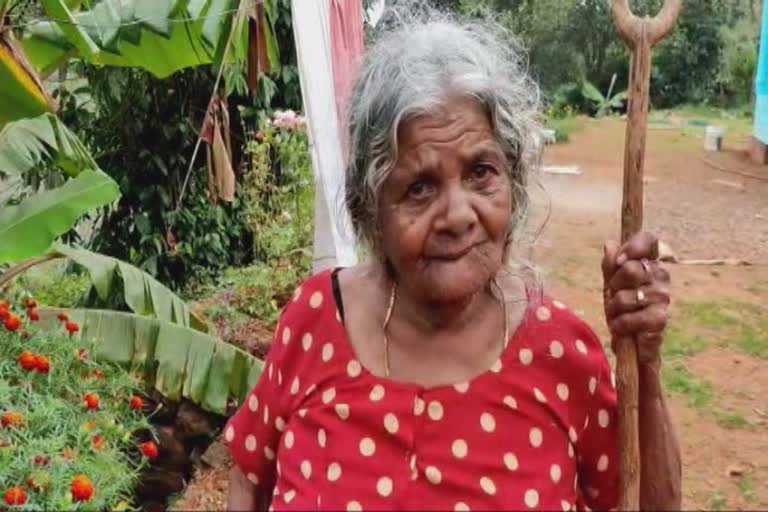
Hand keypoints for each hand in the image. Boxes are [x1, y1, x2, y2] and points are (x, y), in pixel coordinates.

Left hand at [601, 232, 670, 364]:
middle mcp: (660, 276)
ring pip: (625, 296)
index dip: (632, 247)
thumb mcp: (611, 284)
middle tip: (614, 297)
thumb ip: (610, 265)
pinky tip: (623, 328)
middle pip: (631, 268)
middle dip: (613, 286)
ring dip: (614, 308)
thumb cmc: (622, 308)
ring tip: (617, 314)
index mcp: (649, 263)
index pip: (649, 241)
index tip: (619, 261)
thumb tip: (611, 244)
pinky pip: (631, 318)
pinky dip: (620, 324)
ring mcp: (662, 297)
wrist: (630, 339)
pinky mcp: (660, 319)